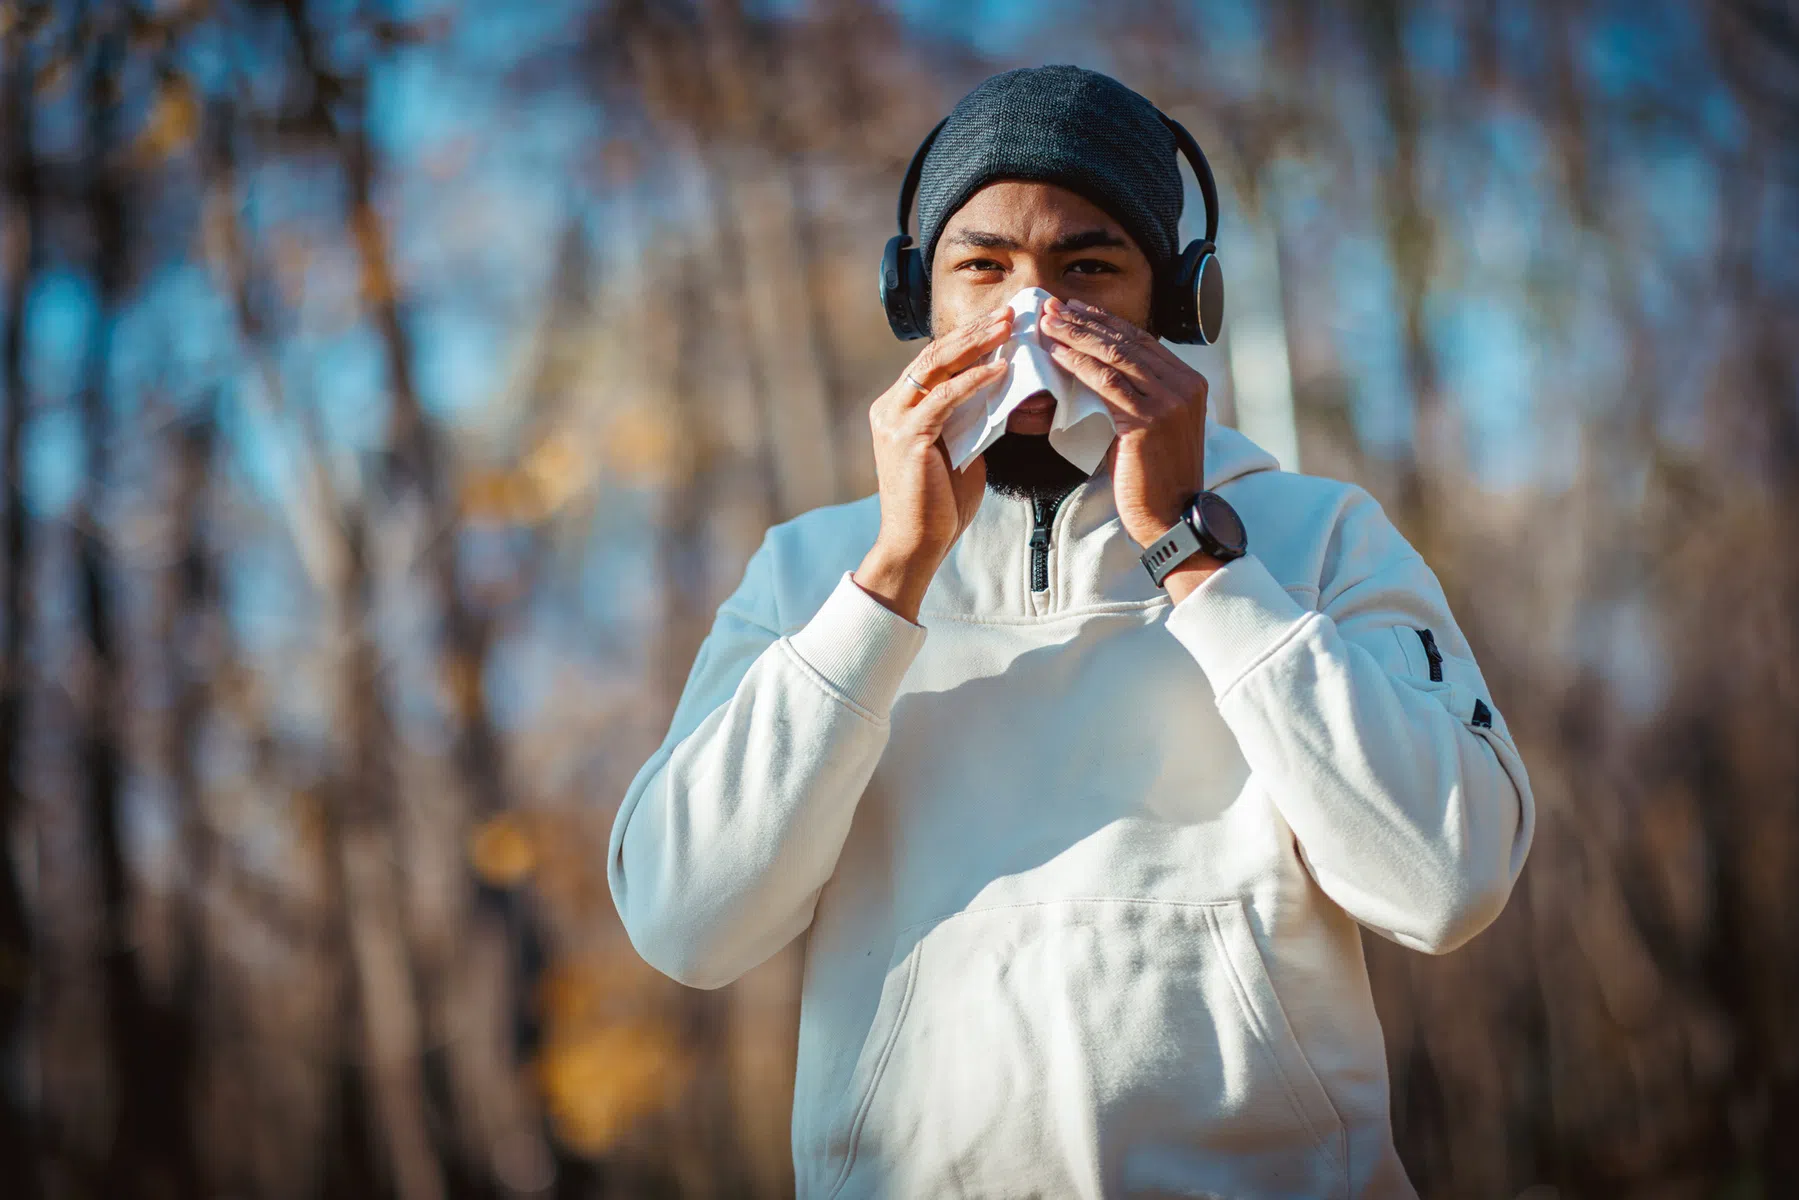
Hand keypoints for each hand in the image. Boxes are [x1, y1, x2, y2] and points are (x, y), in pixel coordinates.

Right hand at [854, 309, 1012, 621]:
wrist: (917, 543)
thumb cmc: (940, 503)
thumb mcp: (959, 448)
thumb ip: (969, 418)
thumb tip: (1001, 390)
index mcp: (898, 407)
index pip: (934, 361)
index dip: (968, 340)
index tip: (1002, 323)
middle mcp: (889, 407)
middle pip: (934, 355)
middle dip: (975, 332)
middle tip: (1010, 313)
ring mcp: (894, 420)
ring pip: (936, 367)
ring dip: (976, 345)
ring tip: (1008, 329)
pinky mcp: (907, 436)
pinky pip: (944, 398)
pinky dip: (973, 381)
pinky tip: (1000, 370)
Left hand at [1040, 296, 1220, 598]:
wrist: (1171, 517)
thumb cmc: (1152, 478)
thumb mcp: (1146, 426)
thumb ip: (1130, 397)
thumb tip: (1090, 373)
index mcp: (1187, 383)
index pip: (1141, 341)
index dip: (1104, 322)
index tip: (1074, 310)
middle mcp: (1184, 386)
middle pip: (1127, 341)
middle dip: (1085, 322)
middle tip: (1053, 308)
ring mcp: (1170, 402)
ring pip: (1115, 356)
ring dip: (1076, 336)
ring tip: (1048, 323)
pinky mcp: (1149, 421)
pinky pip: (1107, 383)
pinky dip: (1078, 365)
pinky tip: (1056, 354)